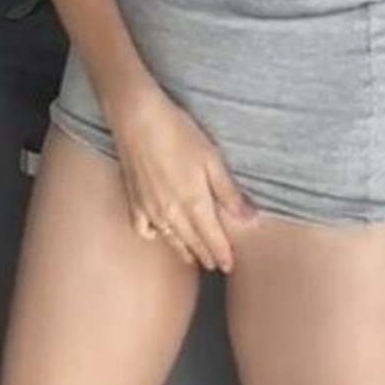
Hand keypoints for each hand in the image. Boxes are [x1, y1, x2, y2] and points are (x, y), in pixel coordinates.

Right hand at [113, 89, 257, 271]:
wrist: (137, 118)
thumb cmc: (178, 133)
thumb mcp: (212, 159)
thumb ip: (229, 193)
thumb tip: (251, 220)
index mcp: (194, 204)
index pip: (212, 240)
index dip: (222, 255)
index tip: (230, 266)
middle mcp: (171, 214)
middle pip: (192, 243)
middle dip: (205, 255)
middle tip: (215, 265)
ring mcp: (150, 210)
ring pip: (170, 240)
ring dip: (184, 251)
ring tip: (193, 256)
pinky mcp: (134, 201)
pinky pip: (144, 230)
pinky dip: (154, 235)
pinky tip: (159, 233)